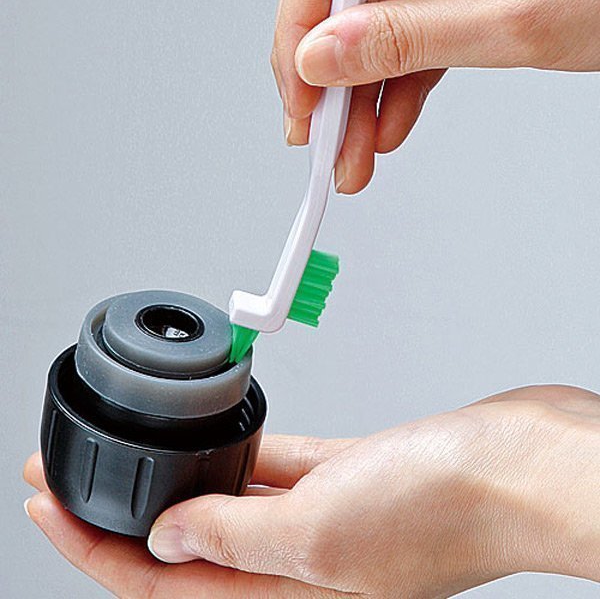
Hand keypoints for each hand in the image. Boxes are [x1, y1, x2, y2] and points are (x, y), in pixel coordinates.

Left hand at [24, 385, 599, 597]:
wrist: (509, 466)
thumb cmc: (442, 506)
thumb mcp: (320, 529)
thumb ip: (237, 536)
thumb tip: (168, 538)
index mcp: (285, 589)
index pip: (163, 579)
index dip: (96, 546)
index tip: (48, 505)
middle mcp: (296, 558)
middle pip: (183, 543)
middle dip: (118, 513)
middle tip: (63, 477)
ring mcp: (318, 513)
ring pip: (223, 502)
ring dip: (173, 480)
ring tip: (127, 455)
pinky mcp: (341, 472)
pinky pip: (272, 465)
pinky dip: (236, 452)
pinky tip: (210, 436)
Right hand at [273, 0, 599, 192]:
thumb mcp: (506, 20)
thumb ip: (408, 35)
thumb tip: (324, 58)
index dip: (299, 51)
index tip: (301, 111)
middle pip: (344, 23)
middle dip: (330, 96)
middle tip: (326, 151)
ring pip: (375, 46)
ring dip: (360, 109)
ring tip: (354, 160)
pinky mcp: (459, 7)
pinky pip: (412, 53)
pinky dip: (397, 98)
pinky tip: (387, 133)